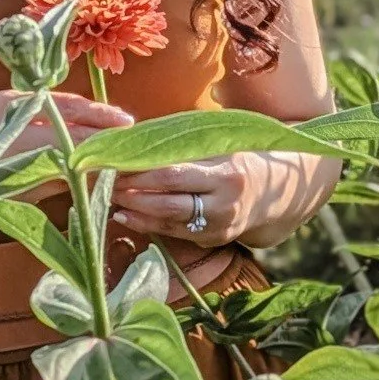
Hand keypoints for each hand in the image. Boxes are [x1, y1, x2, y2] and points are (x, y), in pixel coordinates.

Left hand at [0, 90, 132, 204]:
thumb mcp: (20, 190)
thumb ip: (56, 178)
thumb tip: (95, 173)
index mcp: (11, 146)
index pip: (65, 141)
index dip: (96, 145)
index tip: (120, 152)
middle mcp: (10, 117)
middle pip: (68, 116)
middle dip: (101, 122)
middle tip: (129, 128)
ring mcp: (8, 102)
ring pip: (60, 102)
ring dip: (91, 110)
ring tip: (118, 119)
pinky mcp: (6, 96)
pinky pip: (47, 100)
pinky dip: (71, 107)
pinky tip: (91, 113)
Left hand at [109, 154, 265, 248]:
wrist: (271, 191)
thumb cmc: (237, 159)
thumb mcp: (218, 148)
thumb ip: (182, 146)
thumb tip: (137, 139)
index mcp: (225, 174)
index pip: (174, 175)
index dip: (142, 174)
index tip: (116, 165)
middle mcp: (224, 204)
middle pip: (169, 202)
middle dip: (134, 194)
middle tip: (106, 184)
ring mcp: (219, 226)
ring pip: (169, 222)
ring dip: (136, 212)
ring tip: (111, 200)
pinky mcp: (212, 239)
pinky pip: (174, 233)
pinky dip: (147, 225)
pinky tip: (126, 216)